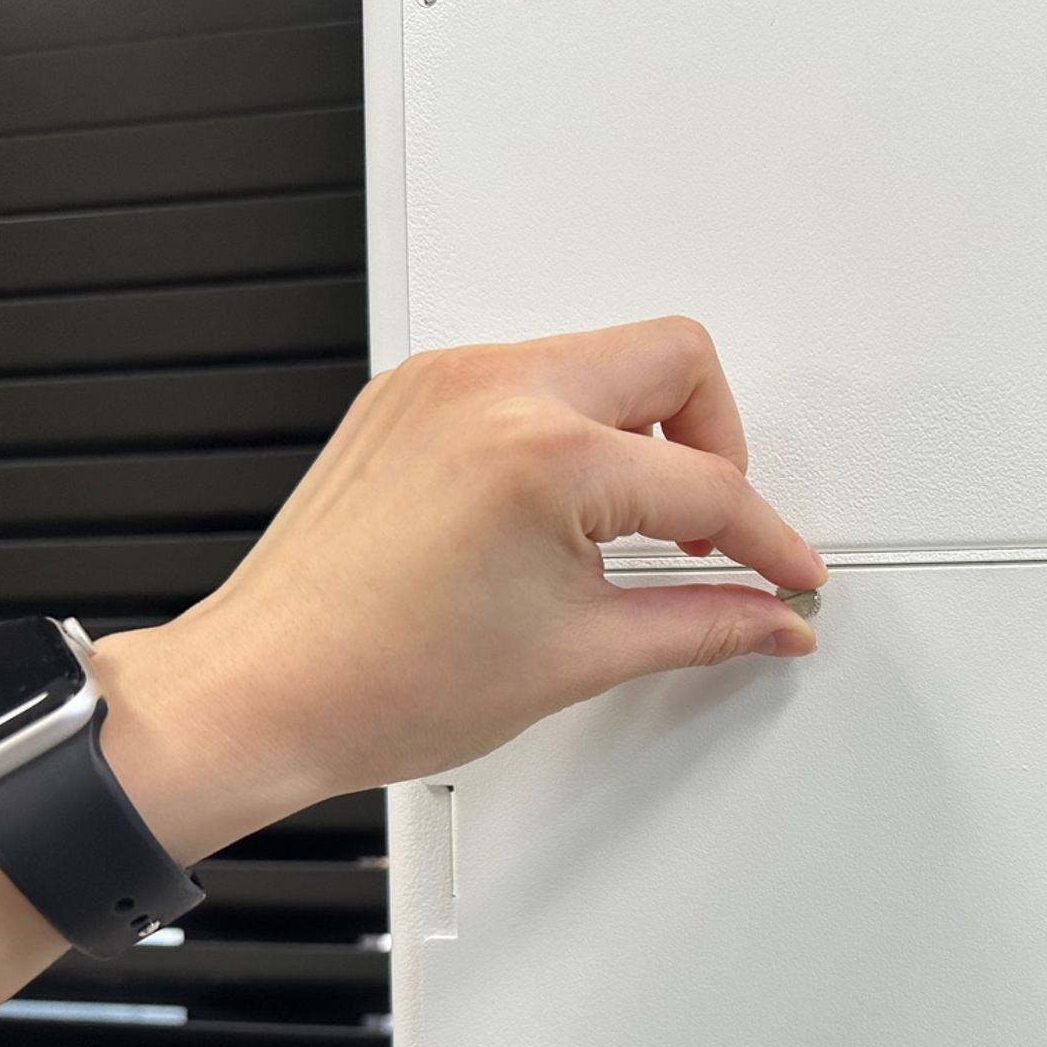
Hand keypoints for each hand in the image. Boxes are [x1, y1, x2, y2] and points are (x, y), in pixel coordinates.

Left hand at [93, 317, 826, 864]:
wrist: (262, 693)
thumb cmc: (378, 682)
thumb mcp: (578, 657)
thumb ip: (701, 624)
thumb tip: (767, 616)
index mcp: (542, 454)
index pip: (707, 482)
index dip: (767, 540)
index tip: (785, 573)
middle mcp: (492, 388)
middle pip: (675, 359)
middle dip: (719, 443)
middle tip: (713, 529)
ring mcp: (443, 380)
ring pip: (603, 353)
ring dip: (644, 429)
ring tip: (634, 524)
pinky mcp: (411, 392)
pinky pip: (531, 372)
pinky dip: (573, 426)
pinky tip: (563, 505)